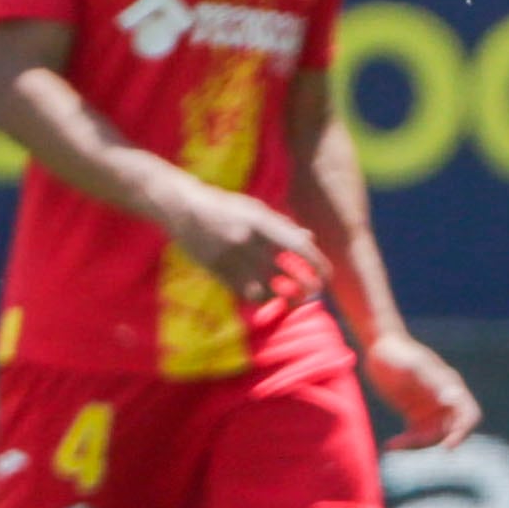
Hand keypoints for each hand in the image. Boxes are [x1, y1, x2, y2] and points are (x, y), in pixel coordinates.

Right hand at [163, 185, 328, 306]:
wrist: (182, 207)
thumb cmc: (226, 206)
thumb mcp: (256, 209)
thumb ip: (284, 225)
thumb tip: (310, 240)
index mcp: (261, 222)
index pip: (299, 248)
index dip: (318, 265)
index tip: (326, 277)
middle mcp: (247, 241)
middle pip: (286, 275)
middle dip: (305, 288)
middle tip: (313, 292)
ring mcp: (230, 258)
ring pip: (266, 291)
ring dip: (283, 299)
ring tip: (294, 301)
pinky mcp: (215, 270)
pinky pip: (244, 293)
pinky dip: (261, 299)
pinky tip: (269, 298)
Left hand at [364, 333, 481, 450]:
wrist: (379, 345)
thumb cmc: (397, 352)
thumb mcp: (414, 366)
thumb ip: (433, 382)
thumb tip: (452, 401)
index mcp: (451, 386)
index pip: (468, 415)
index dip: (462, 432)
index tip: (447, 447)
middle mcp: (444, 399)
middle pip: (449, 430)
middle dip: (431, 441)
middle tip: (405, 443)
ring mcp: (430, 408)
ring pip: (432, 436)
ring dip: (415, 445)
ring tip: (392, 444)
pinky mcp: (415, 413)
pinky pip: (416, 435)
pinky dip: (405, 443)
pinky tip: (390, 444)